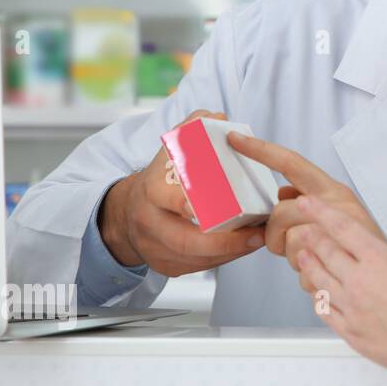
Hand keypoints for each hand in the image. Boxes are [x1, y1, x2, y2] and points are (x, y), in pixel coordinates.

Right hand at [98, 109, 266, 276]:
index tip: (212, 209)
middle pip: (186, 241)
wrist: (127, 214)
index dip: (188, 205)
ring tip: (259, 238)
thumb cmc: (159, 180)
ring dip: (232, 251)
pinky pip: (200, 267)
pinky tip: (244, 247)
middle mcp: (150, 223)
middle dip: (225, 242)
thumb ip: (192, 129)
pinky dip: (224, 258)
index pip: (169, 199)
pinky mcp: (167, 266)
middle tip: (257, 234)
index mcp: (151, 191)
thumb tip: (216, 117)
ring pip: (197, 259)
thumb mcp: (170, 149)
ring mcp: (156, 248)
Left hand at [225, 130, 386, 277]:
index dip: (260, 150)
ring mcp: (338, 234)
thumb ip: (308, 200)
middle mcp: (337, 206)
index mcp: (334, 191)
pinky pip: (300, 268)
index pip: (291, 163)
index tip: (235, 140)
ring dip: (292, 257)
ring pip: (288, 241)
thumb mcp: (339, 212)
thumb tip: (282, 193)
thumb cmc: (362, 245)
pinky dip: (306, 276)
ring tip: (313, 259)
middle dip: (275, 234)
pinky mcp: (336, 261)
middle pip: (281, 211)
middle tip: (288, 246)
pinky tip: (322, 273)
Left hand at [289, 194, 386, 372]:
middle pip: (327, 253)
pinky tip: (317, 295)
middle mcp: (360, 280)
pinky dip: (319, 300)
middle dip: (311, 239)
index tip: (309, 204)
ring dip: (310, 266)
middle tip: (302, 232)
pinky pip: (325, 311)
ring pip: (320, 281)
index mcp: (379, 260)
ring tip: (303, 258)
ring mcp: (351, 306)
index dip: (321, 212)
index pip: (343, 228)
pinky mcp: (350, 330)